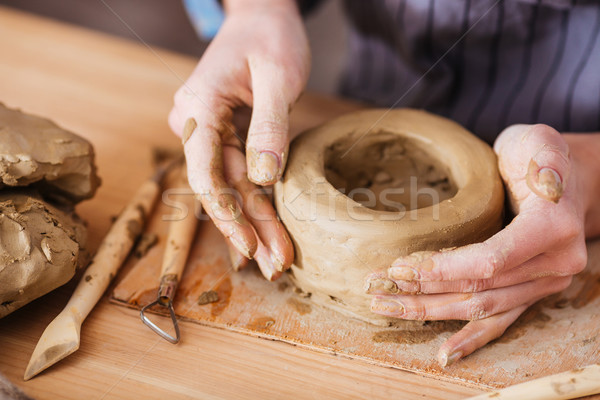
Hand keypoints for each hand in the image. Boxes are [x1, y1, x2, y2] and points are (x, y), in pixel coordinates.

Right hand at [168, 0, 309, 279]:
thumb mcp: (278, 77)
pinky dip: (256, 200)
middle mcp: (195, 123)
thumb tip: (265, 179)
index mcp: (198, 107)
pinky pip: (239, 172)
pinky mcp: (226, 134)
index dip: (227, 213)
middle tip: (275, 265)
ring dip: (255, 221)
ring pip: (232, 184)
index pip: (206, 171)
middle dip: (249, 227)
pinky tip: (269, 228)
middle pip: (221, 186)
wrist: (263, 14)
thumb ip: (270, 127)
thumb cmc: (271, 37)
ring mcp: (208, 130)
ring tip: (278, 257)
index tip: (250, 246)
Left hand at [366, 124, 595, 365]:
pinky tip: (444, 353)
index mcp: (553, 230)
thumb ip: (545, 158)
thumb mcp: (541, 142)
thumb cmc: (540, 156)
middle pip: (479, 289)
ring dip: (431, 311)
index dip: (444, 268)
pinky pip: (500, 322)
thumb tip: (548, 183)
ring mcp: (541, 285)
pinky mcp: (529, 292)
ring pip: (481, 308)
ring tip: (385, 305)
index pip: (491, 260)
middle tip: (376, 286)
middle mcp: (552, 266)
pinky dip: (472, 339)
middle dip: (423, 291)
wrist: (566, 182)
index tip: (400, 267)